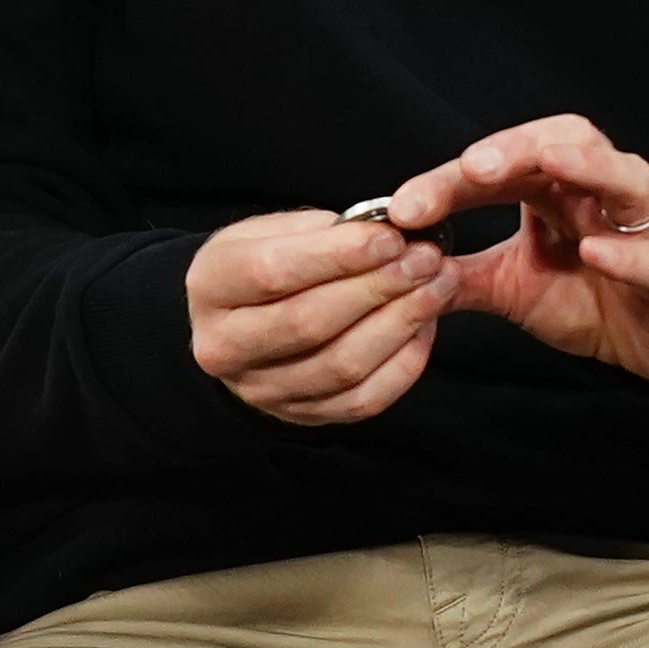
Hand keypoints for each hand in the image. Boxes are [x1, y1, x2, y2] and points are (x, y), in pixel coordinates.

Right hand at [185, 207, 460, 424]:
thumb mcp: (266, 232)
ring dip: (400, 323)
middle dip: (376, 287)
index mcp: (210, 286)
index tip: (390, 236)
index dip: (337, 255)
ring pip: (342, 365)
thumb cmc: (258, 268)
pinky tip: (424, 326)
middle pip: (308, 321)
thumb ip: (317, 231)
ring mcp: (263, 389)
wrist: (237, 326)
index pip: (273, 271)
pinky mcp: (303, 416)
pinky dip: (404, 362)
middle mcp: (225, 346)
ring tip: (438, 286)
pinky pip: (364, 398)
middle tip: (425, 259)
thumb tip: (383, 234)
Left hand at [386, 114, 648, 389]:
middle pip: (559, 142)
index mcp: (550, 190)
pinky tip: (597, 251)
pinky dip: (625, 249)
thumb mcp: (509, 287)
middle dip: (514, 149)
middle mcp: (594, 192)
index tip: (404, 208)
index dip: (448, 182)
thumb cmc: (589, 297)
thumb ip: (456, 275)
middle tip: (473, 166)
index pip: (497, 165)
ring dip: (585, 165)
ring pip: (622, 175)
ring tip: (548, 165)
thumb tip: (392, 265)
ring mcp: (638, 227)